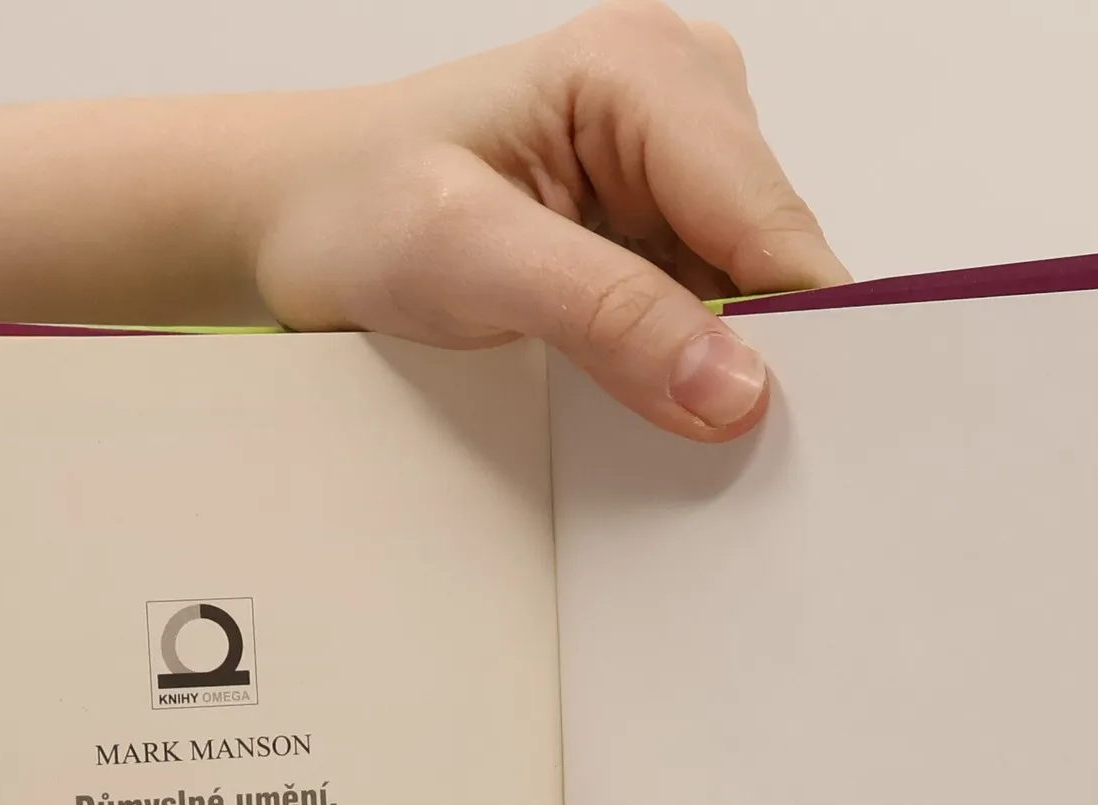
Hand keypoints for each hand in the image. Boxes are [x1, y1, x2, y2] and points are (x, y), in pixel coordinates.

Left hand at [255, 1, 848, 440]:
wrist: (299, 217)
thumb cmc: (356, 210)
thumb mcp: (468, 261)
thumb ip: (607, 316)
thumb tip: (734, 385)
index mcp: (646, 71)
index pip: (770, 220)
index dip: (798, 332)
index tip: (786, 431)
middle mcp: (680, 99)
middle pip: (774, 258)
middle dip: (754, 355)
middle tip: (702, 441)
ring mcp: (676, 161)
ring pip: (751, 294)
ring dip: (718, 367)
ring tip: (641, 406)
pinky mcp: (660, 217)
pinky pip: (712, 309)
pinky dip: (688, 365)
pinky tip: (639, 390)